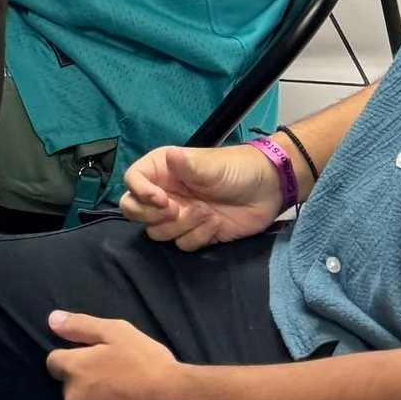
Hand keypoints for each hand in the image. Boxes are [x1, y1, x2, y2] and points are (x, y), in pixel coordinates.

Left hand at [45, 313, 188, 399]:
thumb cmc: (148, 364)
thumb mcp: (117, 332)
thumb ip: (80, 326)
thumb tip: (52, 320)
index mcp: (74, 370)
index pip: (55, 363)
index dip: (74, 360)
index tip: (94, 362)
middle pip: (71, 391)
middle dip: (86, 386)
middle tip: (115, 383)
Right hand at [118, 143, 286, 249]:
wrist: (268, 190)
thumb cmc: (236, 169)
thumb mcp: (210, 165)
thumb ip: (187, 165)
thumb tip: (170, 155)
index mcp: (162, 170)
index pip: (132, 181)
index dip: (140, 193)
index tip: (162, 200)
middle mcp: (165, 193)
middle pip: (135, 211)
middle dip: (152, 215)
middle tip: (175, 210)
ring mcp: (179, 215)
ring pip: (157, 232)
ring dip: (180, 226)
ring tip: (205, 212)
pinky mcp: (195, 234)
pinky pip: (182, 244)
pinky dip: (198, 237)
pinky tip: (216, 224)